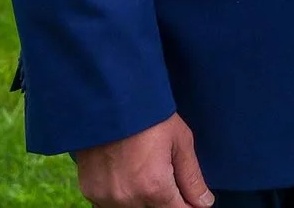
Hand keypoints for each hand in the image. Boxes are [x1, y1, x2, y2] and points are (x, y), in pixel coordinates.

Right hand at [73, 116, 210, 207]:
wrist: (108, 96)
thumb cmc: (148, 114)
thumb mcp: (180, 141)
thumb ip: (192, 178)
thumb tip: (204, 203)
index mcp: (154, 188)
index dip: (188, 205)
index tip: (190, 197)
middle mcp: (128, 199)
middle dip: (166, 200)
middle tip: (166, 175)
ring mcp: (106, 197)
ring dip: (143, 200)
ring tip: (145, 172)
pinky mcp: (90, 190)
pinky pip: (109, 204)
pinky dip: (122, 197)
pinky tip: (127, 175)